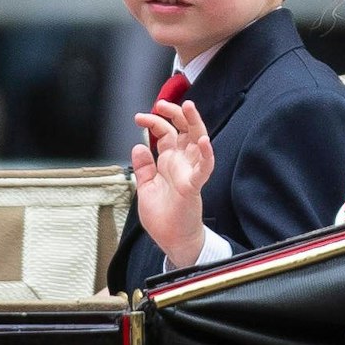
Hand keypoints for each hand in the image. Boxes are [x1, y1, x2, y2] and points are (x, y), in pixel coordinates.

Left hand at [129, 99, 214, 267]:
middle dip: (175, 114)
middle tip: (162, 104)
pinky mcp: (194, 186)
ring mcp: (189, 172)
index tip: (139, 117)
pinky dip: (206, 155)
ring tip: (188, 108)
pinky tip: (204, 142)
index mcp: (169, 162)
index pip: (165, 134)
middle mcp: (181, 164)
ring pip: (197, 142)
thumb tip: (138, 146)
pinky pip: (204, 168)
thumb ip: (143, 168)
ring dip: (194, 124)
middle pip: (183, 131)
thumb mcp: (146, 188)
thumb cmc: (163, 217)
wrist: (171, 240)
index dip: (154, 122)